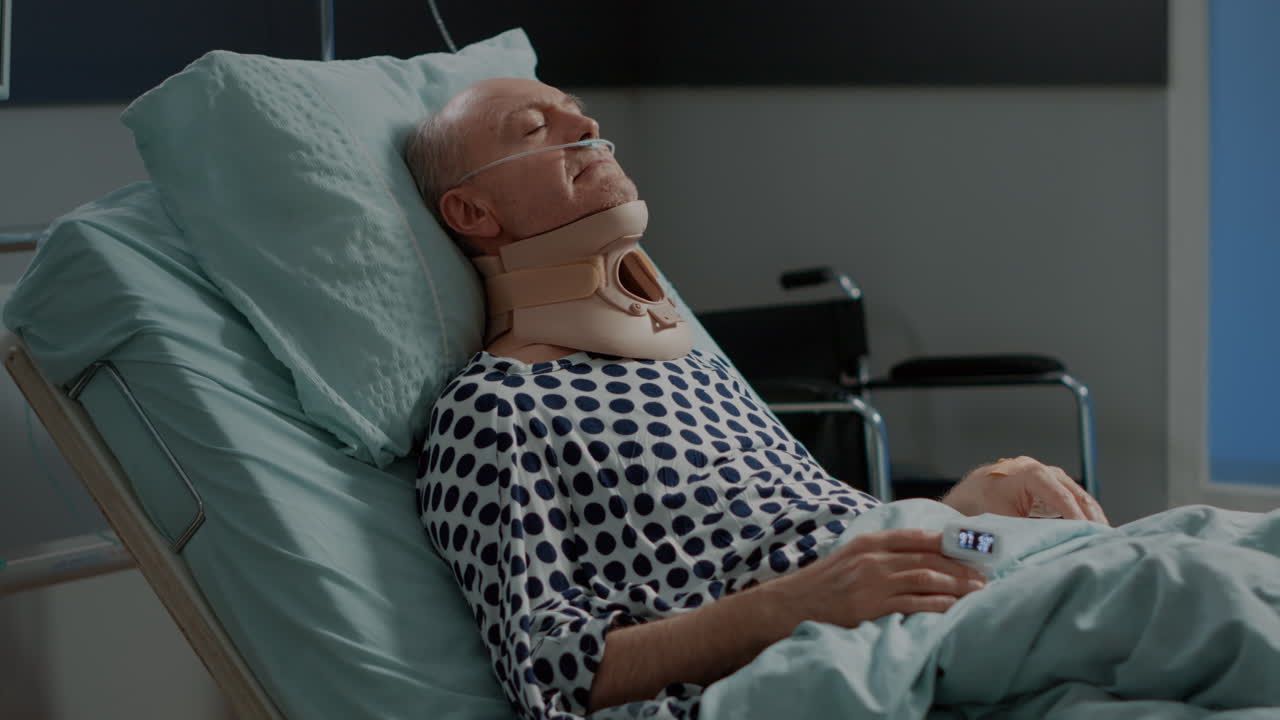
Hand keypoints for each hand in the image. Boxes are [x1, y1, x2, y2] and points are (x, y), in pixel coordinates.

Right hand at [767, 529, 986, 630]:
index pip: (918, 537)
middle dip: (961, 566)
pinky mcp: (873, 607)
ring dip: (956, 585)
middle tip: (984, 574)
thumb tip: (917, 551)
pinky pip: (914, 604)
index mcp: (870, 542)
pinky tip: (954, 608)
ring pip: (926, 579)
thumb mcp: (850, 556)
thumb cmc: (824, 583)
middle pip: (928, 558)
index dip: (949, 541)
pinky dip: (938, 605)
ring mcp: (874, 583)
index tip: (973, 546)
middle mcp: (874, 558)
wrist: (792, 604)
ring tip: (977, 591)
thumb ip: (880, 551)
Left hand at [941, 456, 1108, 524]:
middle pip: (1073, 492)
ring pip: (1072, 495)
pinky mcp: (1036, 489)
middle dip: (1090, 516)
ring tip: (1101, 540)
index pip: (1061, 495)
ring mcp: (1036, 476)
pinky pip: (1063, 500)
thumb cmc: (968, 514)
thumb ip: (1030, 533)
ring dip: (1087, 516)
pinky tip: (1086, 534)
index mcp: (1025, 472)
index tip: (1089, 536)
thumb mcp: (1000, 525)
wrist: (949, 509)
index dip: (1077, 517)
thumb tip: (1056, 550)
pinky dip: (1075, 516)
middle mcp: (1033, 469)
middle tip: (1106, 540)